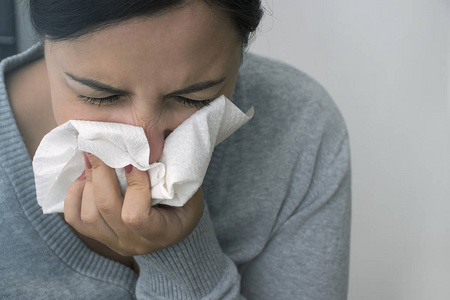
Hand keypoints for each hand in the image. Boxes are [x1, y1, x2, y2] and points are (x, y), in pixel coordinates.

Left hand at [63, 152, 203, 255]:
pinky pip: (75, 218)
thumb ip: (172, 174)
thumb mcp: (187, 191)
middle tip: (101, 145)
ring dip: (89, 181)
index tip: (133, 158)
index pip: (135, 215)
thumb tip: (148, 146)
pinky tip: (84, 176)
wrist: (173, 228)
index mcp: (160, 234)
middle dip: (102, 173)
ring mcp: (112, 242)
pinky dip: (74, 194)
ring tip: (94, 157)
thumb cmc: (184, 204)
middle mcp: (133, 243)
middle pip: (107, 209)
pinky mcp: (97, 236)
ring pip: (88, 215)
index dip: (132, 184)